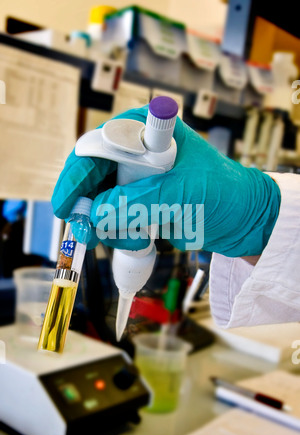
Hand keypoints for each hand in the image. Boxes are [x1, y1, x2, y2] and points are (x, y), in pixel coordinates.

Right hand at [52, 106, 280, 256]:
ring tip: (137, 236)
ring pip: (97, 202)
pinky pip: (112, 217)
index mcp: (145, 130)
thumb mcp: (181, 194)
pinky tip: (140, 237)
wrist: (243, 219)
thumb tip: (94, 214)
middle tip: (88, 233)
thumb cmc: (223, 193)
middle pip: (90, 177)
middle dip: (88, 208)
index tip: (67, 205)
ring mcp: (134, 178)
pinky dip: (119, 232)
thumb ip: (137, 201)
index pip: (96, 149)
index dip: (76, 176)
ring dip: (109, 225)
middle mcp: (134, 151)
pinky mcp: (137, 201)